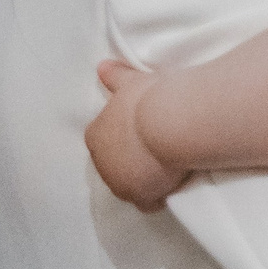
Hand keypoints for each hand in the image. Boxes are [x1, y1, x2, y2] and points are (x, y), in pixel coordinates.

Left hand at [86, 60, 187, 210]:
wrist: (169, 121)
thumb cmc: (151, 98)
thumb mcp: (132, 81)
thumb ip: (117, 76)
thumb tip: (102, 66)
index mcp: (96, 134)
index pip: (106, 143)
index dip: (127, 140)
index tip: (146, 135)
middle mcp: (101, 161)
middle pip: (115, 166)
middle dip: (133, 162)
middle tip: (159, 151)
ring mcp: (118, 181)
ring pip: (128, 185)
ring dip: (144, 180)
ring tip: (168, 170)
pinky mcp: (139, 196)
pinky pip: (146, 202)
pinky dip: (157, 197)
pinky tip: (171, 189)